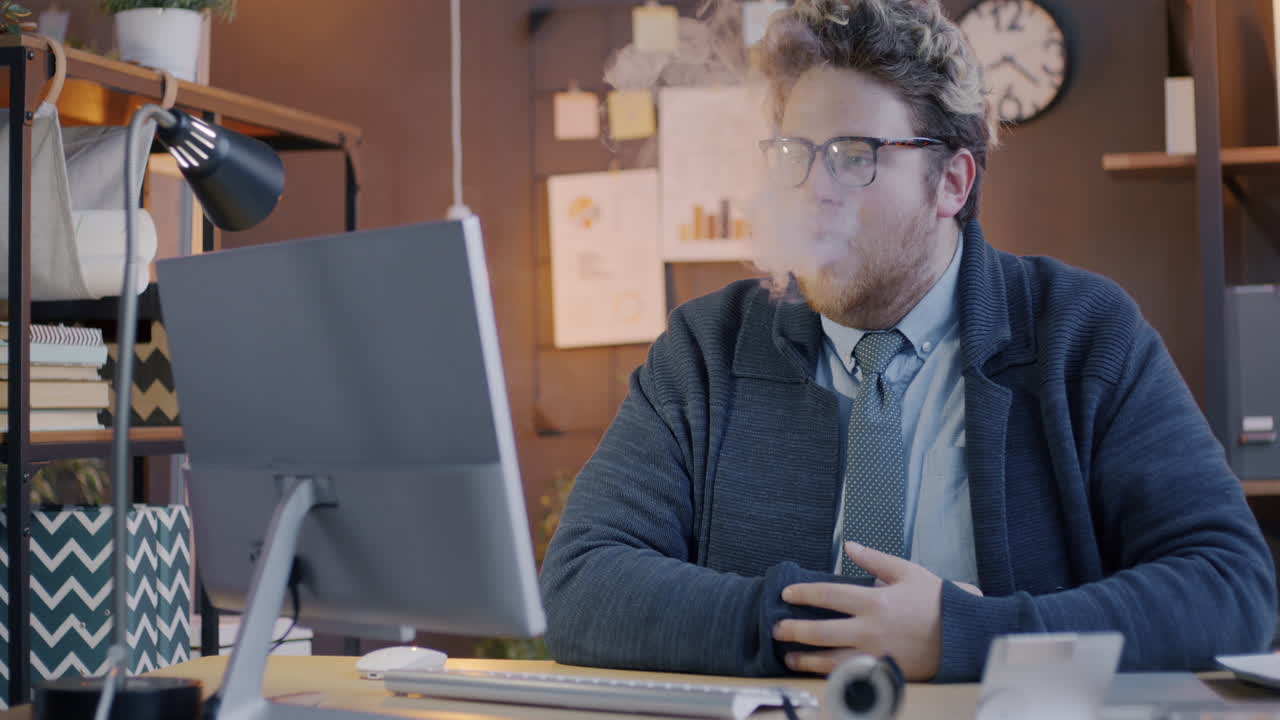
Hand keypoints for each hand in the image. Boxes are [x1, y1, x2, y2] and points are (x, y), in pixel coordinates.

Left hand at [772, 542, 967, 680]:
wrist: (963, 635)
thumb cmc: (938, 602)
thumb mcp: (908, 571)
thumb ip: (875, 559)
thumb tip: (850, 546)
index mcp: (874, 600)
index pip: (827, 595)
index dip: (802, 594)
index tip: (787, 595)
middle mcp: (870, 628)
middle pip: (820, 631)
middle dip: (793, 630)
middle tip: (777, 629)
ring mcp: (875, 653)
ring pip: (829, 659)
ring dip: (804, 658)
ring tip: (789, 656)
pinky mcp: (882, 671)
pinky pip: (848, 675)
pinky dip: (827, 675)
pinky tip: (816, 672)